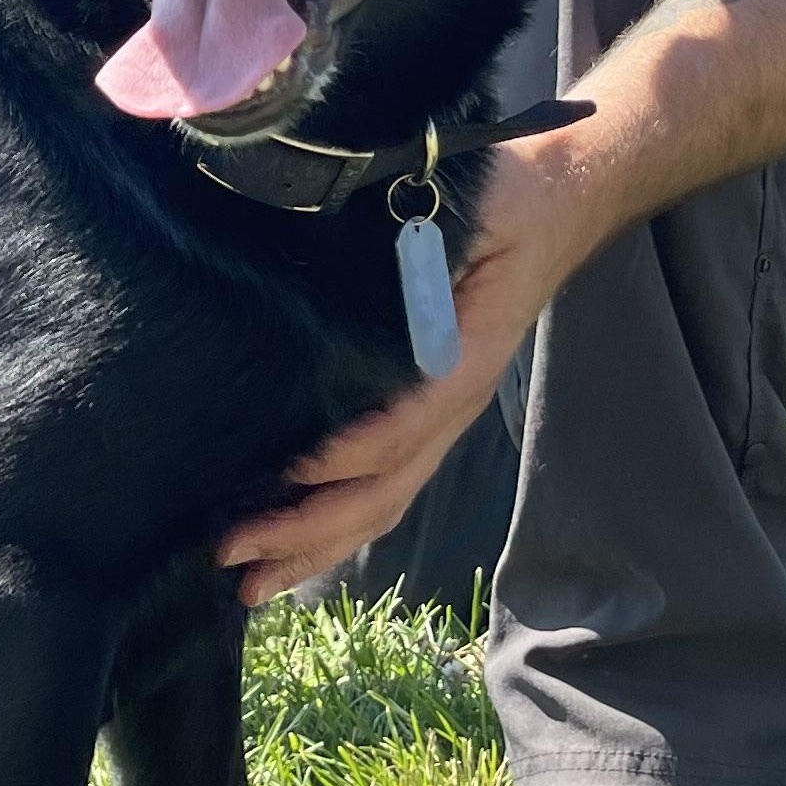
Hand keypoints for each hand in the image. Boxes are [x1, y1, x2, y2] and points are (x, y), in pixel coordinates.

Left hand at [219, 145, 590, 605]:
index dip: (347, 453)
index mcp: (463, 358)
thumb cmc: (504, 201)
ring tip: (248, 584)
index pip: (404, 423)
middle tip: (230, 555)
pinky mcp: (426, 421)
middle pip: (382, 490)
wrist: (555, 207)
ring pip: (380, 506)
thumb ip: (430, 232)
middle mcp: (453, 405)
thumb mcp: (473, 203)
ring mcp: (442, 421)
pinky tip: (287, 549)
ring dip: (313, 548)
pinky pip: (382, 489)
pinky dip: (333, 528)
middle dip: (306, 531)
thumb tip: (383, 246)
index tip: (287, 472)